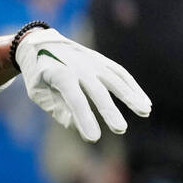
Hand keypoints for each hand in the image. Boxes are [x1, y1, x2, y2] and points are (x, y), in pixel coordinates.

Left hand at [15, 28, 151, 142]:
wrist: (37, 44)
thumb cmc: (37, 75)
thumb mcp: (38, 93)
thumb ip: (57, 108)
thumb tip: (77, 126)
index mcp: (58, 73)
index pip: (75, 98)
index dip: (84, 118)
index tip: (93, 139)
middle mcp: (78, 65)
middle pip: (98, 90)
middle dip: (110, 111)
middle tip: (121, 130)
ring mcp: (91, 60)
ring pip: (115, 78)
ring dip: (131, 95)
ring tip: (145, 112)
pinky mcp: (100, 60)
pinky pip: (120, 73)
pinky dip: (133, 86)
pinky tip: (144, 101)